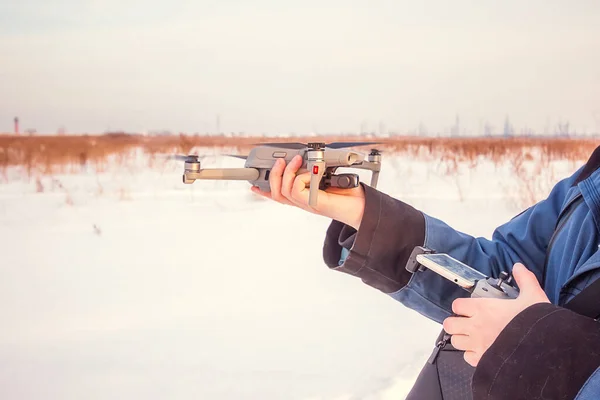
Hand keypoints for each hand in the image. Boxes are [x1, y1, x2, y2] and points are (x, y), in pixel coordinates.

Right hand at [250, 155, 365, 229]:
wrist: (363, 208)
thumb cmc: (350, 193)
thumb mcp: (329, 177)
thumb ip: (316, 171)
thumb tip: (308, 158)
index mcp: (304, 198)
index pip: (279, 196)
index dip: (264, 191)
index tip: (253, 185)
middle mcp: (303, 202)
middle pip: (275, 193)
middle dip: (273, 174)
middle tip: (281, 160)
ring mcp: (307, 204)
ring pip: (283, 190)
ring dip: (288, 172)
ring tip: (298, 160)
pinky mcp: (314, 204)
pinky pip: (296, 190)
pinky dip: (301, 177)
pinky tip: (313, 174)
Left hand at [442, 263, 549, 366]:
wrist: (544, 350)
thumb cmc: (536, 324)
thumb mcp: (533, 296)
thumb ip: (524, 280)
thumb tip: (519, 267)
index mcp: (484, 309)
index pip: (457, 305)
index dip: (461, 307)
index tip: (468, 308)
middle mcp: (476, 327)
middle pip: (450, 324)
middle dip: (456, 324)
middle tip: (466, 323)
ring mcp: (478, 345)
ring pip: (456, 342)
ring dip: (462, 339)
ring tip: (473, 337)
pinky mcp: (483, 361)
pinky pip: (467, 358)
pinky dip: (471, 355)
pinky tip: (482, 351)